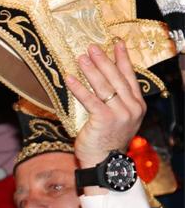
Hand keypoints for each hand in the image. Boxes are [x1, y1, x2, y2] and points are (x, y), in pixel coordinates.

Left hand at [66, 40, 145, 168]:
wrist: (104, 163)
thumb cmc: (106, 141)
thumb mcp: (117, 119)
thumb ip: (115, 102)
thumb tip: (101, 82)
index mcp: (137, 105)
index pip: (129, 77)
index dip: (123, 59)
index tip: (117, 44)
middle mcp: (132, 107)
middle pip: (116, 78)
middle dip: (104, 60)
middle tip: (92, 47)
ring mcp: (120, 113)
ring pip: (104, 86)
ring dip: (91, 69)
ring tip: (81, 57)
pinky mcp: (105, 119)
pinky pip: (90, 100)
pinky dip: (79, 88)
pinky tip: (70, 78)